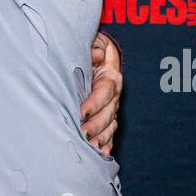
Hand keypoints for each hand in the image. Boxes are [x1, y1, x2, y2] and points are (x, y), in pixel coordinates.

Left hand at [81, 30, 121, 155]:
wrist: (101, 52)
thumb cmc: (93, 48)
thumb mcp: (94, 41)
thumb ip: (94, 46)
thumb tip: (96, 54)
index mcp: (111, 76)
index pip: (103, 92)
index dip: (93, 103)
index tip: (81, 113)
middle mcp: (114, 94)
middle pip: (107, 112)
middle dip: (95, 125)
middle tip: (82, 134)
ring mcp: (113, 105)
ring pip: (110, 124)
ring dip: (101, 137)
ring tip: (91, 148)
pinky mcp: (109, 114)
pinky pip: (111, 131)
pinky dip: (107, 143)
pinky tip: (103, 153)